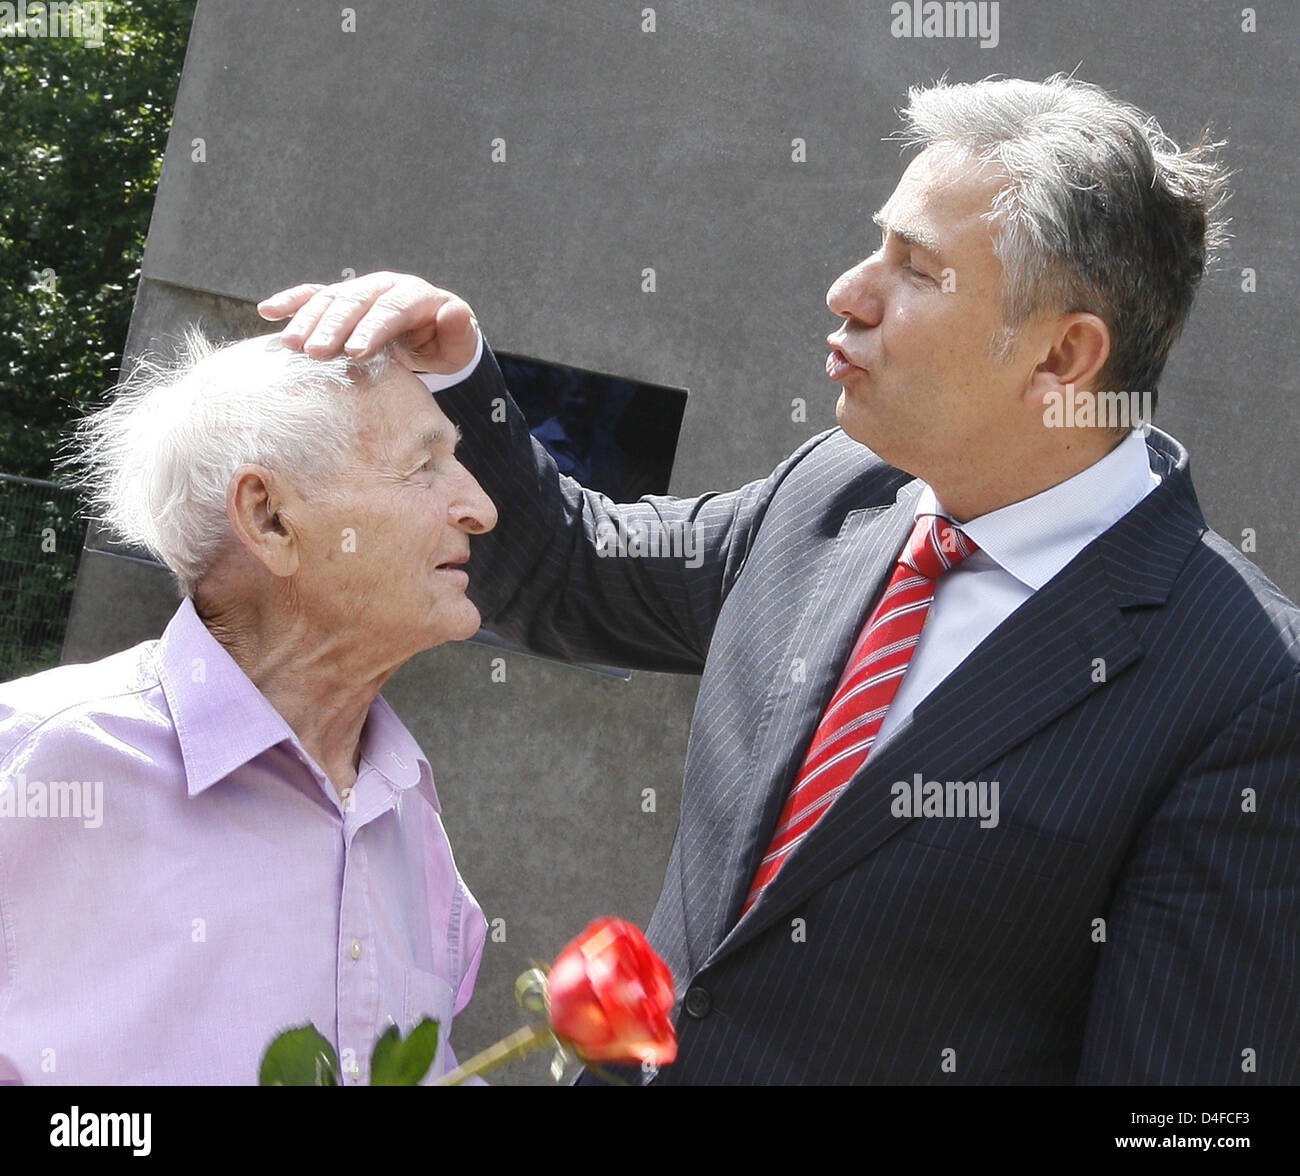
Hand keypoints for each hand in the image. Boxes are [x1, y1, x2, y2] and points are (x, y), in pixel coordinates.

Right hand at [256, 271, 478, 372]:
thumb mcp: (458, 343)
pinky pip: (312, 297)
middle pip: (354, 303)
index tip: (355, 352)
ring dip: (307, 320)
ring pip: (329, 300)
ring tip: (290, 345)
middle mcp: (382, 287)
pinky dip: (290, 303)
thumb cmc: (445, 344)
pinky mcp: (340, 301)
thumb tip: (454, 310)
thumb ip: (459, 329)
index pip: (391, 310)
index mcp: (414, 296)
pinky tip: (267, 312)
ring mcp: (359, 292)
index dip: (372, 329)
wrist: (431, 335)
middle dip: (333, 327)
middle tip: (315, 353)